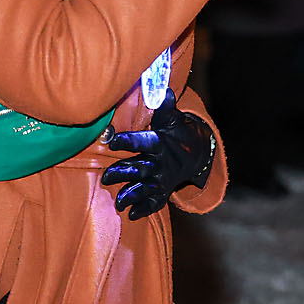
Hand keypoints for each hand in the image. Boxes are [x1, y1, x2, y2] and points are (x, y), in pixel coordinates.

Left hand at [100, 93, 216, 220]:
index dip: (127, 141)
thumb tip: (162, 88)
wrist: (198, 152)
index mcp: (160, 143)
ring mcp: (162, 179)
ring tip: (119, 202)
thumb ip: (164, 105)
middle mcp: (160, 163)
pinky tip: (131, 215)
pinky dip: (144, 209)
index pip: (142, 141)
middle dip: (123, 173)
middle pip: (140, 169)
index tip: (110, 139)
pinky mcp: (163, 191)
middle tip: (106, 177)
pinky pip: (155, 202)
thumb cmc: (177, 131)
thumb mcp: (173, 117)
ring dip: (131, 195)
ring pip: (145, 188)